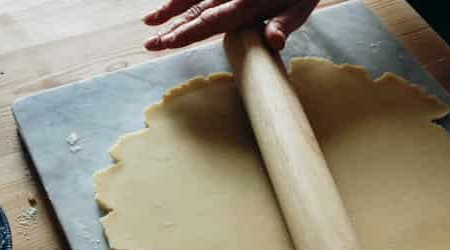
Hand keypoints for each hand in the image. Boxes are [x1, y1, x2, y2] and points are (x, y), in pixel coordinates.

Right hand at [142, 0, 318, 50]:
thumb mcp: (300, 6)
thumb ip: (283, 23)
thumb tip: (274, 42)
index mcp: (247, 5)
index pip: (210, 22)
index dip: (186, 33)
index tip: (167, 42)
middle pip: (195, 12)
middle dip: (171, 29)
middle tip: (150, 44)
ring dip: (170, 9)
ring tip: (149, 21)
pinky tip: (169, 4)